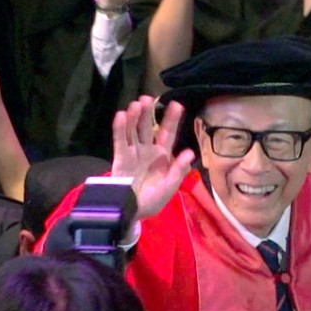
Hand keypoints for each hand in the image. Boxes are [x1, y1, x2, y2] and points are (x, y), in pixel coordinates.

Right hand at [111, 96, 196, 220]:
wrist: (132, 212)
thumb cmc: (152, 200)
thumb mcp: (170, 186)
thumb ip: (179, 170)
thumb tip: (190, 152)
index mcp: (162, 156)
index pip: (168, 133)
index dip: (172, 119)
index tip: (177, 104)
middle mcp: (147, 150)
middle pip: (147, 126)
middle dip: (148, 112)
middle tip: (148, 98)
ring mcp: (133, 152)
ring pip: (133, 130)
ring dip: (134, 117)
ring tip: (137, 104)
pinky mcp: (120, 158)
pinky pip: (120, 141)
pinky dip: (120, 128)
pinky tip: (121, 115)